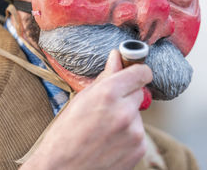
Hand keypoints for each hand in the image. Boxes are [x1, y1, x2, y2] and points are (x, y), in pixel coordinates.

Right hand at [20, 50, 152, 169]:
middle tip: (108, 108)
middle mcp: (125, 111)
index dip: (138, 72)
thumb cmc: (65, 136)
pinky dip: (128, 135)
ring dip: (127, 117)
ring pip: (137, 114)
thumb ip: (104, 77)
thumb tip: (116, 57)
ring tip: (105, 130)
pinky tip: (110, 142)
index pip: (141, 72)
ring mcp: (134, 132)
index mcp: (108, 94)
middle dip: (127, 97)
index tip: (136, 74)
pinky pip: (138, 132)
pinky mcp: (139, 148)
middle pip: (139, 93)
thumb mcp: (81, 99)